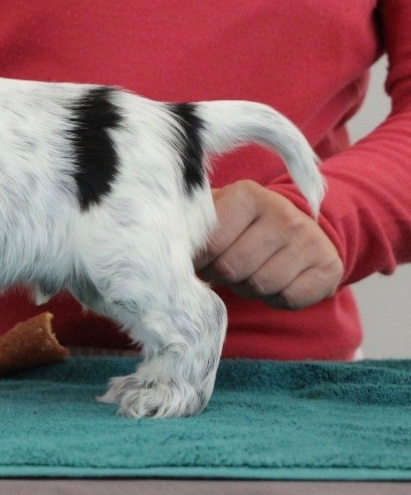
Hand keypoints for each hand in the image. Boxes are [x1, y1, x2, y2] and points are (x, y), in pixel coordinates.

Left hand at [194, 180, 341, 309]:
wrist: (296, 228)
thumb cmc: (241, 225)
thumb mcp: (215, 214)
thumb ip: (192, 227)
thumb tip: (165, 249)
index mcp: (247, 195)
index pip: (211, 244)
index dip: (201, 261)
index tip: (202, 259)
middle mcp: (283, 213)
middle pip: (233, 268)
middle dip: (224, 276)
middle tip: (227, 267)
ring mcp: (310, 239)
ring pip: (261, 286)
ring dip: (248, 288)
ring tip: (251, 271)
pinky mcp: (329, 266)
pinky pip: (288, 299)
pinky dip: (275, 299)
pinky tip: (276, 281)